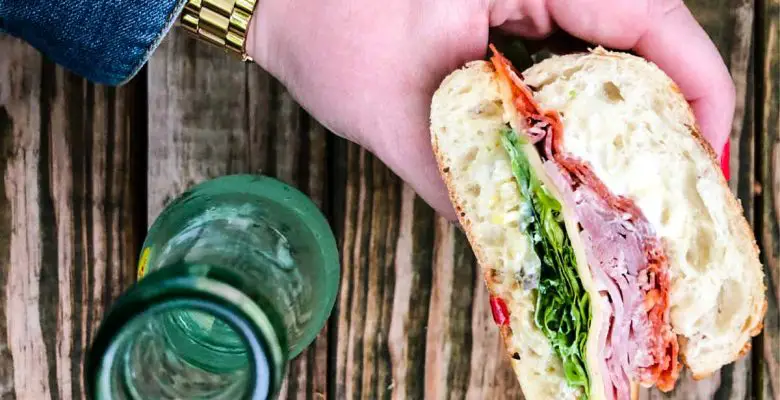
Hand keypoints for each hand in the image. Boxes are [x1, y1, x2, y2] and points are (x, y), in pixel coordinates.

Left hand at [247, 0, 734, 219]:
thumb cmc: (320, 29)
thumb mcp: (397, 118)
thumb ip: (465, 184)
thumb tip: (519, 238)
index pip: (649, 16)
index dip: (698, 86)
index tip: (708, 153)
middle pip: (638, 30)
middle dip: (665, 107)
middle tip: (673, 181)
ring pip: (603, 37)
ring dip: (624, 102)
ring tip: (634, 170)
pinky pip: (564, 40)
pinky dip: (579, 91)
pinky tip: (576, 139)